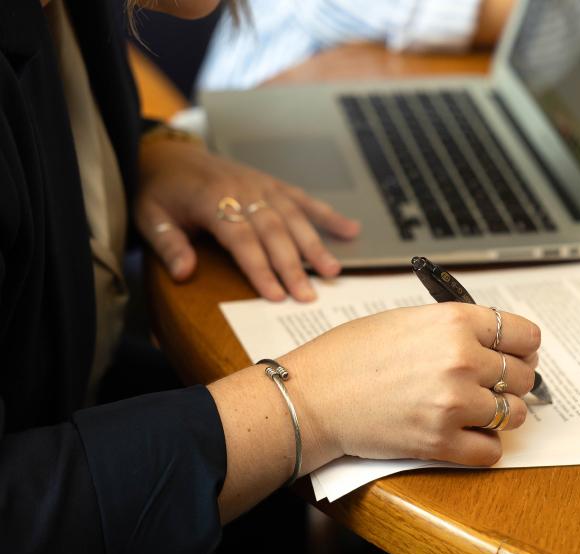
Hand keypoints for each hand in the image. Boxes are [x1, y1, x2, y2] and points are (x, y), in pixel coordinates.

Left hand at [134, 139, 359, 301]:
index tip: (275, 295)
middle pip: (274, 231)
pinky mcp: (272, 183)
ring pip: (294, 217)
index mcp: (212, 198)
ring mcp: (262, 185)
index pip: (241, 238)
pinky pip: (304, 199)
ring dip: (316, 245)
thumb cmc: (158, 191)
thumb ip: (168, 244)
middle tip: (308, 296)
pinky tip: (351, 230)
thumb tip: (184, 273)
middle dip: (293, 265)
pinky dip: (328, 214)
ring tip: (333, 272)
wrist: (167, 152)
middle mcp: (243, 190)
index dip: (259, 267)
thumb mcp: (148, 216)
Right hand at [282, 303, 541, 465]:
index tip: (517, 355)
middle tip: (491, 384)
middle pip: (524, 376)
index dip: (523, 348)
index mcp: (455, 322)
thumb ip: (454, 328)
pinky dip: (483, 445)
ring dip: (500, 414)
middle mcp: (462, 359)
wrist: (312, 396)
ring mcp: (454, 403)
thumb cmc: (350, 355)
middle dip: (511, 381)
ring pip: (513, 414)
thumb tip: (491, 341)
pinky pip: (491, 450)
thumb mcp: (408, 319)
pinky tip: (465, 434)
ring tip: (476, 410)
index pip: (525, 335)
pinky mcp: (441, 442)